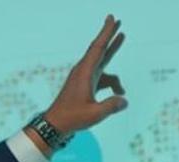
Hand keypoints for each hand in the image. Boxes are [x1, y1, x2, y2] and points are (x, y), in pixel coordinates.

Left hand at [36, 15, 128, 145]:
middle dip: (109, 35)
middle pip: (100, 49)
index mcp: (85, 73)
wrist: (55, 124)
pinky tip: (120, 93)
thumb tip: (124, 100)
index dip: (106, 32)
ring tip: (122, 86)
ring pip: (104, 67)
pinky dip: (111, 84)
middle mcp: (84, 71)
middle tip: (117, 20)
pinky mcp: (84, 85)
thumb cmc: (72, 117)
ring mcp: (84, 78)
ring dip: (115, 75)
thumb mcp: (95, 114)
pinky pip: (102, 79)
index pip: (98, 48)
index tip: (112, 19)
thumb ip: (111, 105)